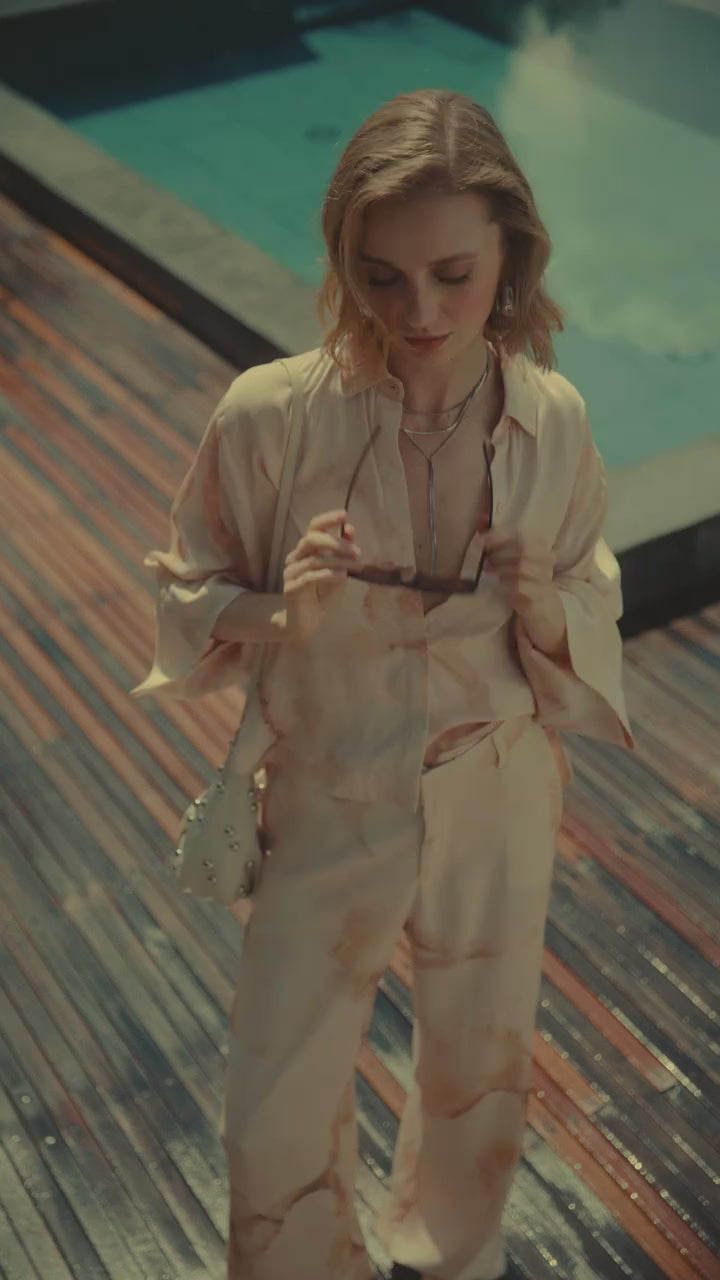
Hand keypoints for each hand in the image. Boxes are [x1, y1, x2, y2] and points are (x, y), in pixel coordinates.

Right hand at [283, 509, 361, 639]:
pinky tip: (342, 575)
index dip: (327, 519)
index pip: (313, 527)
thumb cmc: (322, 595)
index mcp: (307, 550)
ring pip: (315, 559)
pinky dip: (329, 574)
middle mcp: (296, 558)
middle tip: (358, 552)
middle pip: (311, 540)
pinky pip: (311, 577)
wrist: (307, 622)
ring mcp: (291, 573)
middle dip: (337, 543)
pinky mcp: (292, 588)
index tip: (344, 514)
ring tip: (357, 565)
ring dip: (340, 561)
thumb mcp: (338, 570)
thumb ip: (343, 552)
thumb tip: (350, 529)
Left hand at [484, 527, 555, 617]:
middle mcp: (546, 557)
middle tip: (487, 560)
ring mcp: (545, 576)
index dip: (498, 536)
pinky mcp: (540, 594)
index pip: (520, 534)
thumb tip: (480, 517)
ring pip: (522, 567)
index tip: (481, 542)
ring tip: (493, 571)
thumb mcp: (509, 553)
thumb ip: (496, 536)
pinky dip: (507, 583)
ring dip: (502, 569)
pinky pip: (521, 586)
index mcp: (540, 542)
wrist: (537, 601)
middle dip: (500, 554)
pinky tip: (502, 583)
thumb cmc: (520, 573)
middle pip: (523, 549)